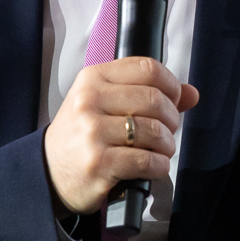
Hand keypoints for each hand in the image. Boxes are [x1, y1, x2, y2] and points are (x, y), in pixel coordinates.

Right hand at [44, 56, 199, 214]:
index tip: (173, 100)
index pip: (148, 68)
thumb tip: (191, 93)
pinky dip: (159, 166)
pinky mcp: (98, 163)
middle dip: (171, 119)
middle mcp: (90, 101)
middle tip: (167, 131)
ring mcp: (92, 133)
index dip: (171, 85)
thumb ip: (148, 92)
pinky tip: (153, 166)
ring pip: (154, 131)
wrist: (48, 172)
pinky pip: (147, 161)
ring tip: (160, 150)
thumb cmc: (81, 134)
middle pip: (155, 100)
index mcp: (93, 78)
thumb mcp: (105, 103)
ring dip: (167, 145)